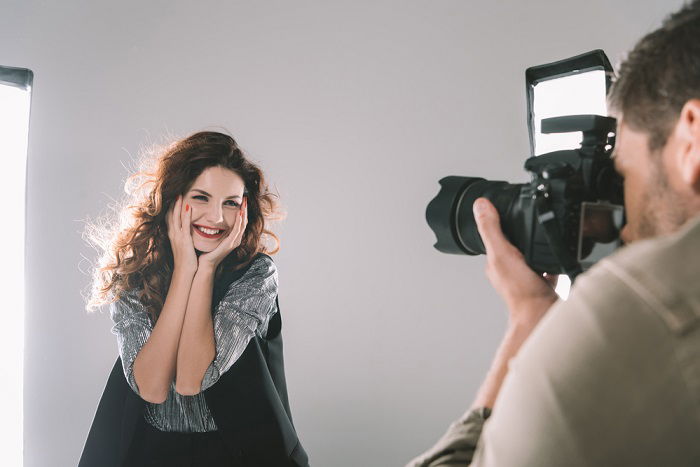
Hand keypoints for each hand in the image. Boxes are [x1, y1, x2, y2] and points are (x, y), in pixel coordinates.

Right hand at [166, 195, 197, 273]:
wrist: (184, 272)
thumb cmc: (186, 261)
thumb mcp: (183, 247)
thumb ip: (184, 239)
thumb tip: (187, 234)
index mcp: (173, 236)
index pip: (170, 218)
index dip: (171, 208)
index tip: (174, 199)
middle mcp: (173, 234)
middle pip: (170, 215)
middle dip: (172, 204)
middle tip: (176, 192)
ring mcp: (177, 237)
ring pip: (176, 217)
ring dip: (177, 205)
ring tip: (180, 195)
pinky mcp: (184, 240)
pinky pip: (184, 224)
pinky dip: (186, 214)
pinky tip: (188, 206)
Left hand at [198, 197, 248, 269]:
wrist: (205, 264)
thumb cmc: (207, 252)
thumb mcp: (214, 239)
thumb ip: (216, 231)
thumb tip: (212, 221)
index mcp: (233, 238)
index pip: (241, 222)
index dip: (242, 212)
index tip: (242, 202)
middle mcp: (236, 240)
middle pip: (244, 222)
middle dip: (245, 210)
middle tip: (246, 199)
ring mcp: (234, 242)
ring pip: (243, 225)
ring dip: (244, 213)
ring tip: (244, 203)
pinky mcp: (230, 243)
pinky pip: (237, 230)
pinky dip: (239, 221)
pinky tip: (239, 213)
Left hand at [473, 198, 557, 329]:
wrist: (545, 315)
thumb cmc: (521, 292)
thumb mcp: (502, 254)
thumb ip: (492, 229)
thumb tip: (480, 205)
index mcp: (496, 260)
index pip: (495, 234)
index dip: (500, 220)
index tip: (504, 205)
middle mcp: (510, 268)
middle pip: (516, 241)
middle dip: (525, 232)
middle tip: (532, 222)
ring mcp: (528, 275)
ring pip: (534, 252)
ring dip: (541, 245)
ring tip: (547, 240)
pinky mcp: (544, 281)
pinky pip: (551, 265)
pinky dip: (555, 259)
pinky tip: (560, 256)